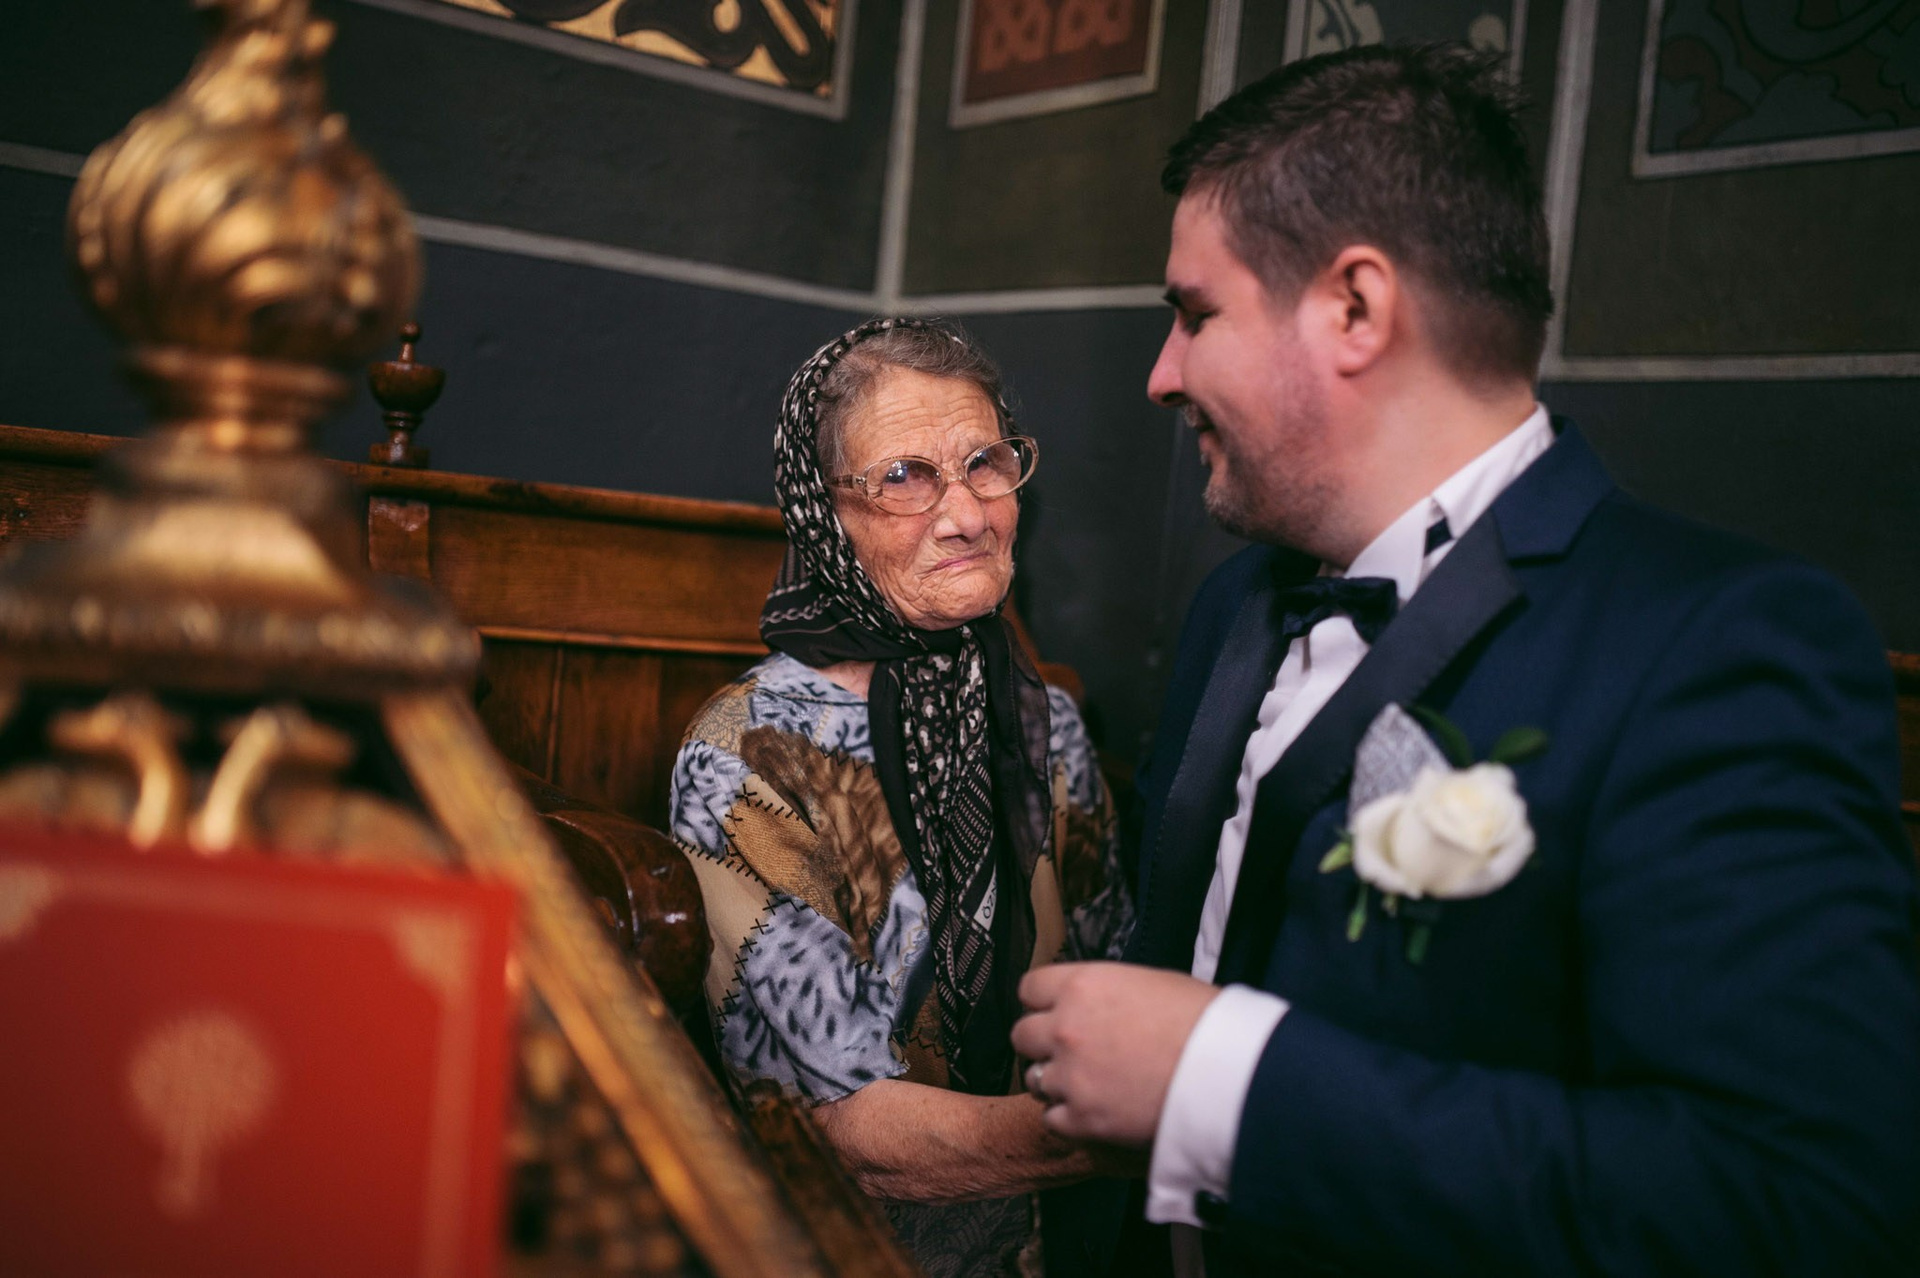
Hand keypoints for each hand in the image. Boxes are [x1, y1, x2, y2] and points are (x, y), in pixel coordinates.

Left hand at [1012, 962, 1220, 1146]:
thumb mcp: (1152, 982)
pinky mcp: (1081, 1119)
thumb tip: (1102, 999)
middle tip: (1069, 1052)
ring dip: (1056, 1082)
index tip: (1051, 1011)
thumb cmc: (1204, 1023)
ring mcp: (1070, 1076)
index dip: (1042, 1002)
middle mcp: (1065, 1028)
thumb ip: (1109, 991)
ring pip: (1034, 1079)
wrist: (1226, 1071)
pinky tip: (1094, 1110)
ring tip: (1088, 1084)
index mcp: (1082, 985)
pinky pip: (1051, 1119)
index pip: (1029, 988)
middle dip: (1042, 1043)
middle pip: (1022, 1036)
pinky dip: (1068, 1118)